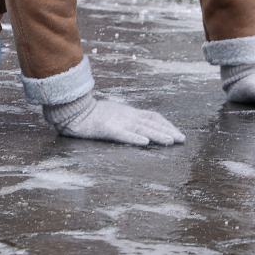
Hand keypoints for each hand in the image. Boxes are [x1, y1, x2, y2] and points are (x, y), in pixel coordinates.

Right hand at [43, 93, 184, 146]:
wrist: (72, 111)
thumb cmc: (91, 115)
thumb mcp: (113, 114)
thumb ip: (125, 120)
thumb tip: (140, 128)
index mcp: (128, 112)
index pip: (152, 117)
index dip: (166, 124)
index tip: (177, 133)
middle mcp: (126, 116)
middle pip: (151, 123)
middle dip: (168, 131)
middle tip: (182, 140)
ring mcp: (117, 122)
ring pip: (141, 129)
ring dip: (157, 135)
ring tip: (170, 141)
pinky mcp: (106, 128)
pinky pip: (122, 134)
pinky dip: (134, 138)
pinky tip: (145, 143)